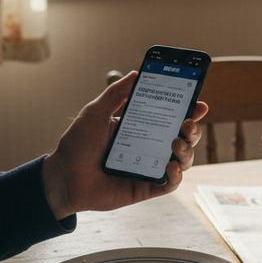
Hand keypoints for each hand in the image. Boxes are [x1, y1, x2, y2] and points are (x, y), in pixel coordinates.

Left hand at [41, 71, 208, 219]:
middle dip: (192, 129)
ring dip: (187, 150)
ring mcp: (149, 168)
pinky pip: (170, 184)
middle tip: (188, 123)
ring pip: (182, 160)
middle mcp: (149, 147)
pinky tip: (171, 166)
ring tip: (176, 142)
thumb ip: (116, 94)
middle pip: (182, 138)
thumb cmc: (77, 145)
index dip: (188, 110)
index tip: (198, 103)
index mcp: (140, 128)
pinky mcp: (146, 188)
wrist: (63, 177)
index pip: (170, 117)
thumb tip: (137, 74)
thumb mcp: (95, 112)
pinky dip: (176, 175)